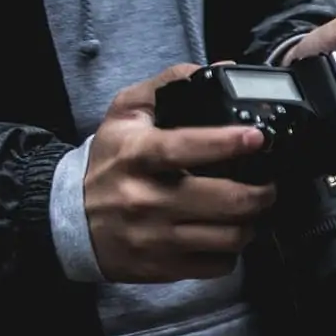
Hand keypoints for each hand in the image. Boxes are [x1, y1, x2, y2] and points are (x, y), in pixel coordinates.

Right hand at [84, 64, 277, 281]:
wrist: (66, 218)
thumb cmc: (108, 162)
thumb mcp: (126, 114)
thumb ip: (169, 85)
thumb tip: (220, 69)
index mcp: (137, 156)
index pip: (185, 148)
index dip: (227, 143)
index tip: (257, 137)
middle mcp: (146, 199)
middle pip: (226, 201)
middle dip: (262, 192)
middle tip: (268, 184)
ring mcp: (155, 237)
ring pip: (229, 237)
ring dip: (252, 223)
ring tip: (250, 209)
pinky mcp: (161, 267)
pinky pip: (217, 265)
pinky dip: (231, 251)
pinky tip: (225, 234)